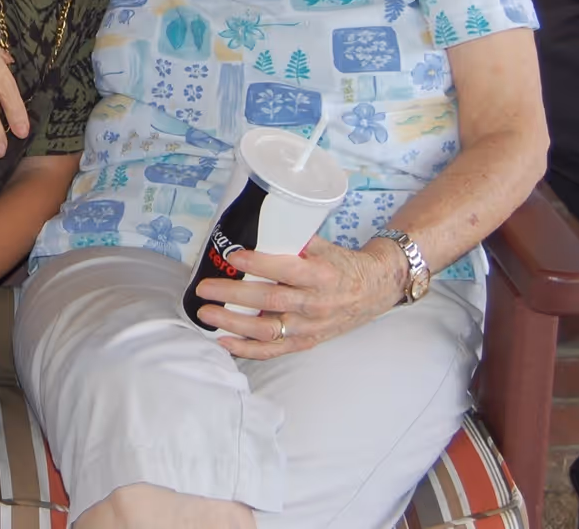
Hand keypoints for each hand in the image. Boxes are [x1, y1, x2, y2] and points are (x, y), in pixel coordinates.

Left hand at [193, 238, 402, 360]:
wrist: (373, 291)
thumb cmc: (341, 264)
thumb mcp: (324, 246)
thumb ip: (293, 240)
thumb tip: (254, 229)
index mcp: (322, 274)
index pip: (288, 270)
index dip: (259, 264)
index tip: (232, 256)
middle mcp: (316, 304)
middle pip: (270, 301)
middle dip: (233, 295)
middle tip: (204, 287)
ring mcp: (310, 327)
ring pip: (267, 330)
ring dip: (233, 323)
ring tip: (206, 313)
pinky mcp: (305, 342)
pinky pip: (273, 350)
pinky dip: (246, 349)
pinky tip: (223, 341)